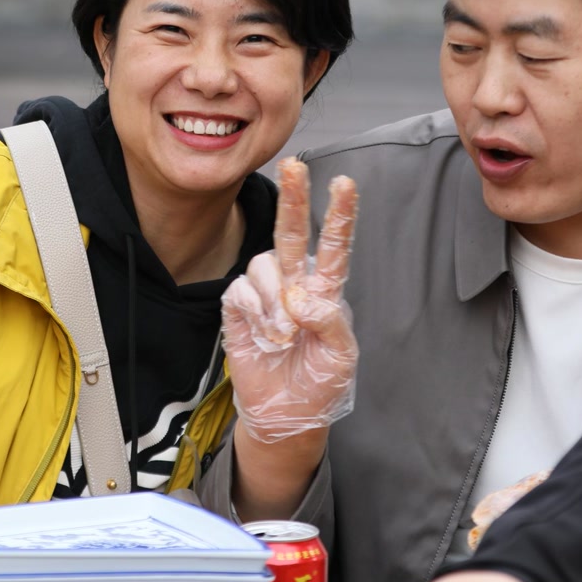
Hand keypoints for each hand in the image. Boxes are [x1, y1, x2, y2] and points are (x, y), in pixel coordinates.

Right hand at [221, 159, 358, 443]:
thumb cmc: (318, 383)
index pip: (333, 246)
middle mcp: (293, 283)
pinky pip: (241, 292)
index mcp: (324, 290)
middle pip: (290, 232)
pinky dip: (255, 315)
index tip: (345, 184)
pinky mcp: (237, 308)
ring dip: (274, 301)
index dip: (339, 215)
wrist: (284, 414)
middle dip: (292, 197)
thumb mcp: (341, 357)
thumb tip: (302, 297)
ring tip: (283, 335)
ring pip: (262, 266)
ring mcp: (263, 294)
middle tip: (293, 167)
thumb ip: (330, 322)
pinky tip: (265, 337)